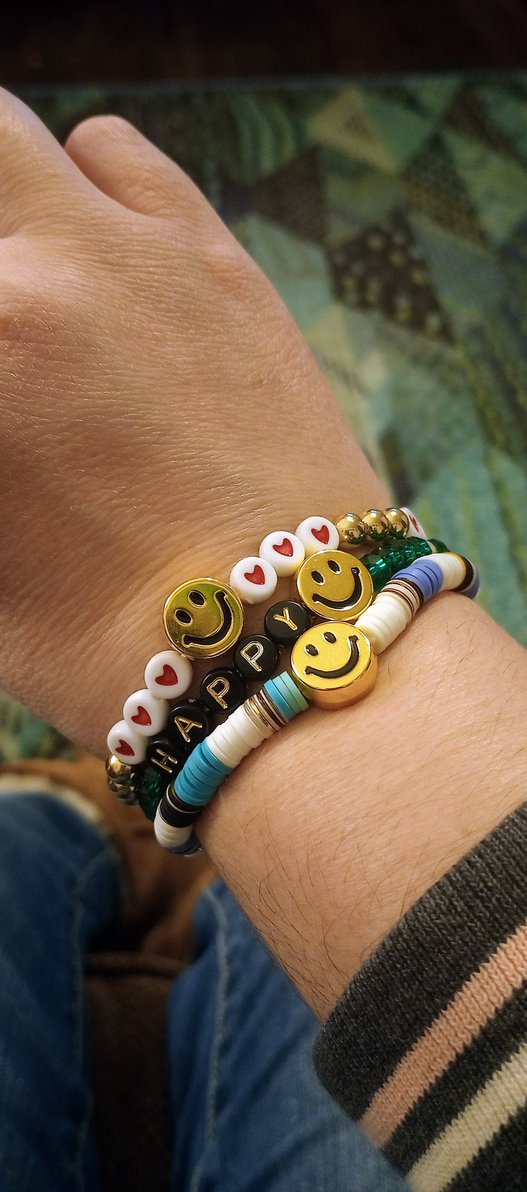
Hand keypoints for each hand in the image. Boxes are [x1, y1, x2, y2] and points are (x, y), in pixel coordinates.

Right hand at [0, 89, 386, 752]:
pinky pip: (116, 155)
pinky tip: (105, 261)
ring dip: (6, 205)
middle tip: (7, 337)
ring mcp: (118, 254)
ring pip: (9, 142)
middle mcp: (22, 291)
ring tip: (28, 279)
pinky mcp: (209, 252)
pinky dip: (90, 190)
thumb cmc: (105, 647)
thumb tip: (0, 405)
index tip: (1, 416)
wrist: (285, 646)